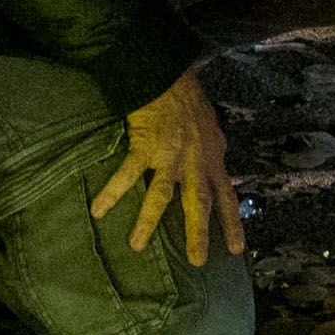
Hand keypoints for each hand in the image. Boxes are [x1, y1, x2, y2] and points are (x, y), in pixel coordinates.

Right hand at [93, 71, 241, 265]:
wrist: (168, 74)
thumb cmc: (189, 98)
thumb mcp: (211, 126)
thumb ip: (213, 148)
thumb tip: (219, 158)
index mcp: (212, 157)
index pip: (226, 195)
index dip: (232, 223)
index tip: (236, 250)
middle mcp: (194, 160)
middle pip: (199, 202)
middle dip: (198, 232)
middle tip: (197, 261)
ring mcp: (170, 154)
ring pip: (161, 195)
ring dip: (148, 221)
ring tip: (137, 245)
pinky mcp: (145, 146)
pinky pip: (127, 174)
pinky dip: (112, 192)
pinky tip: (98, 209)